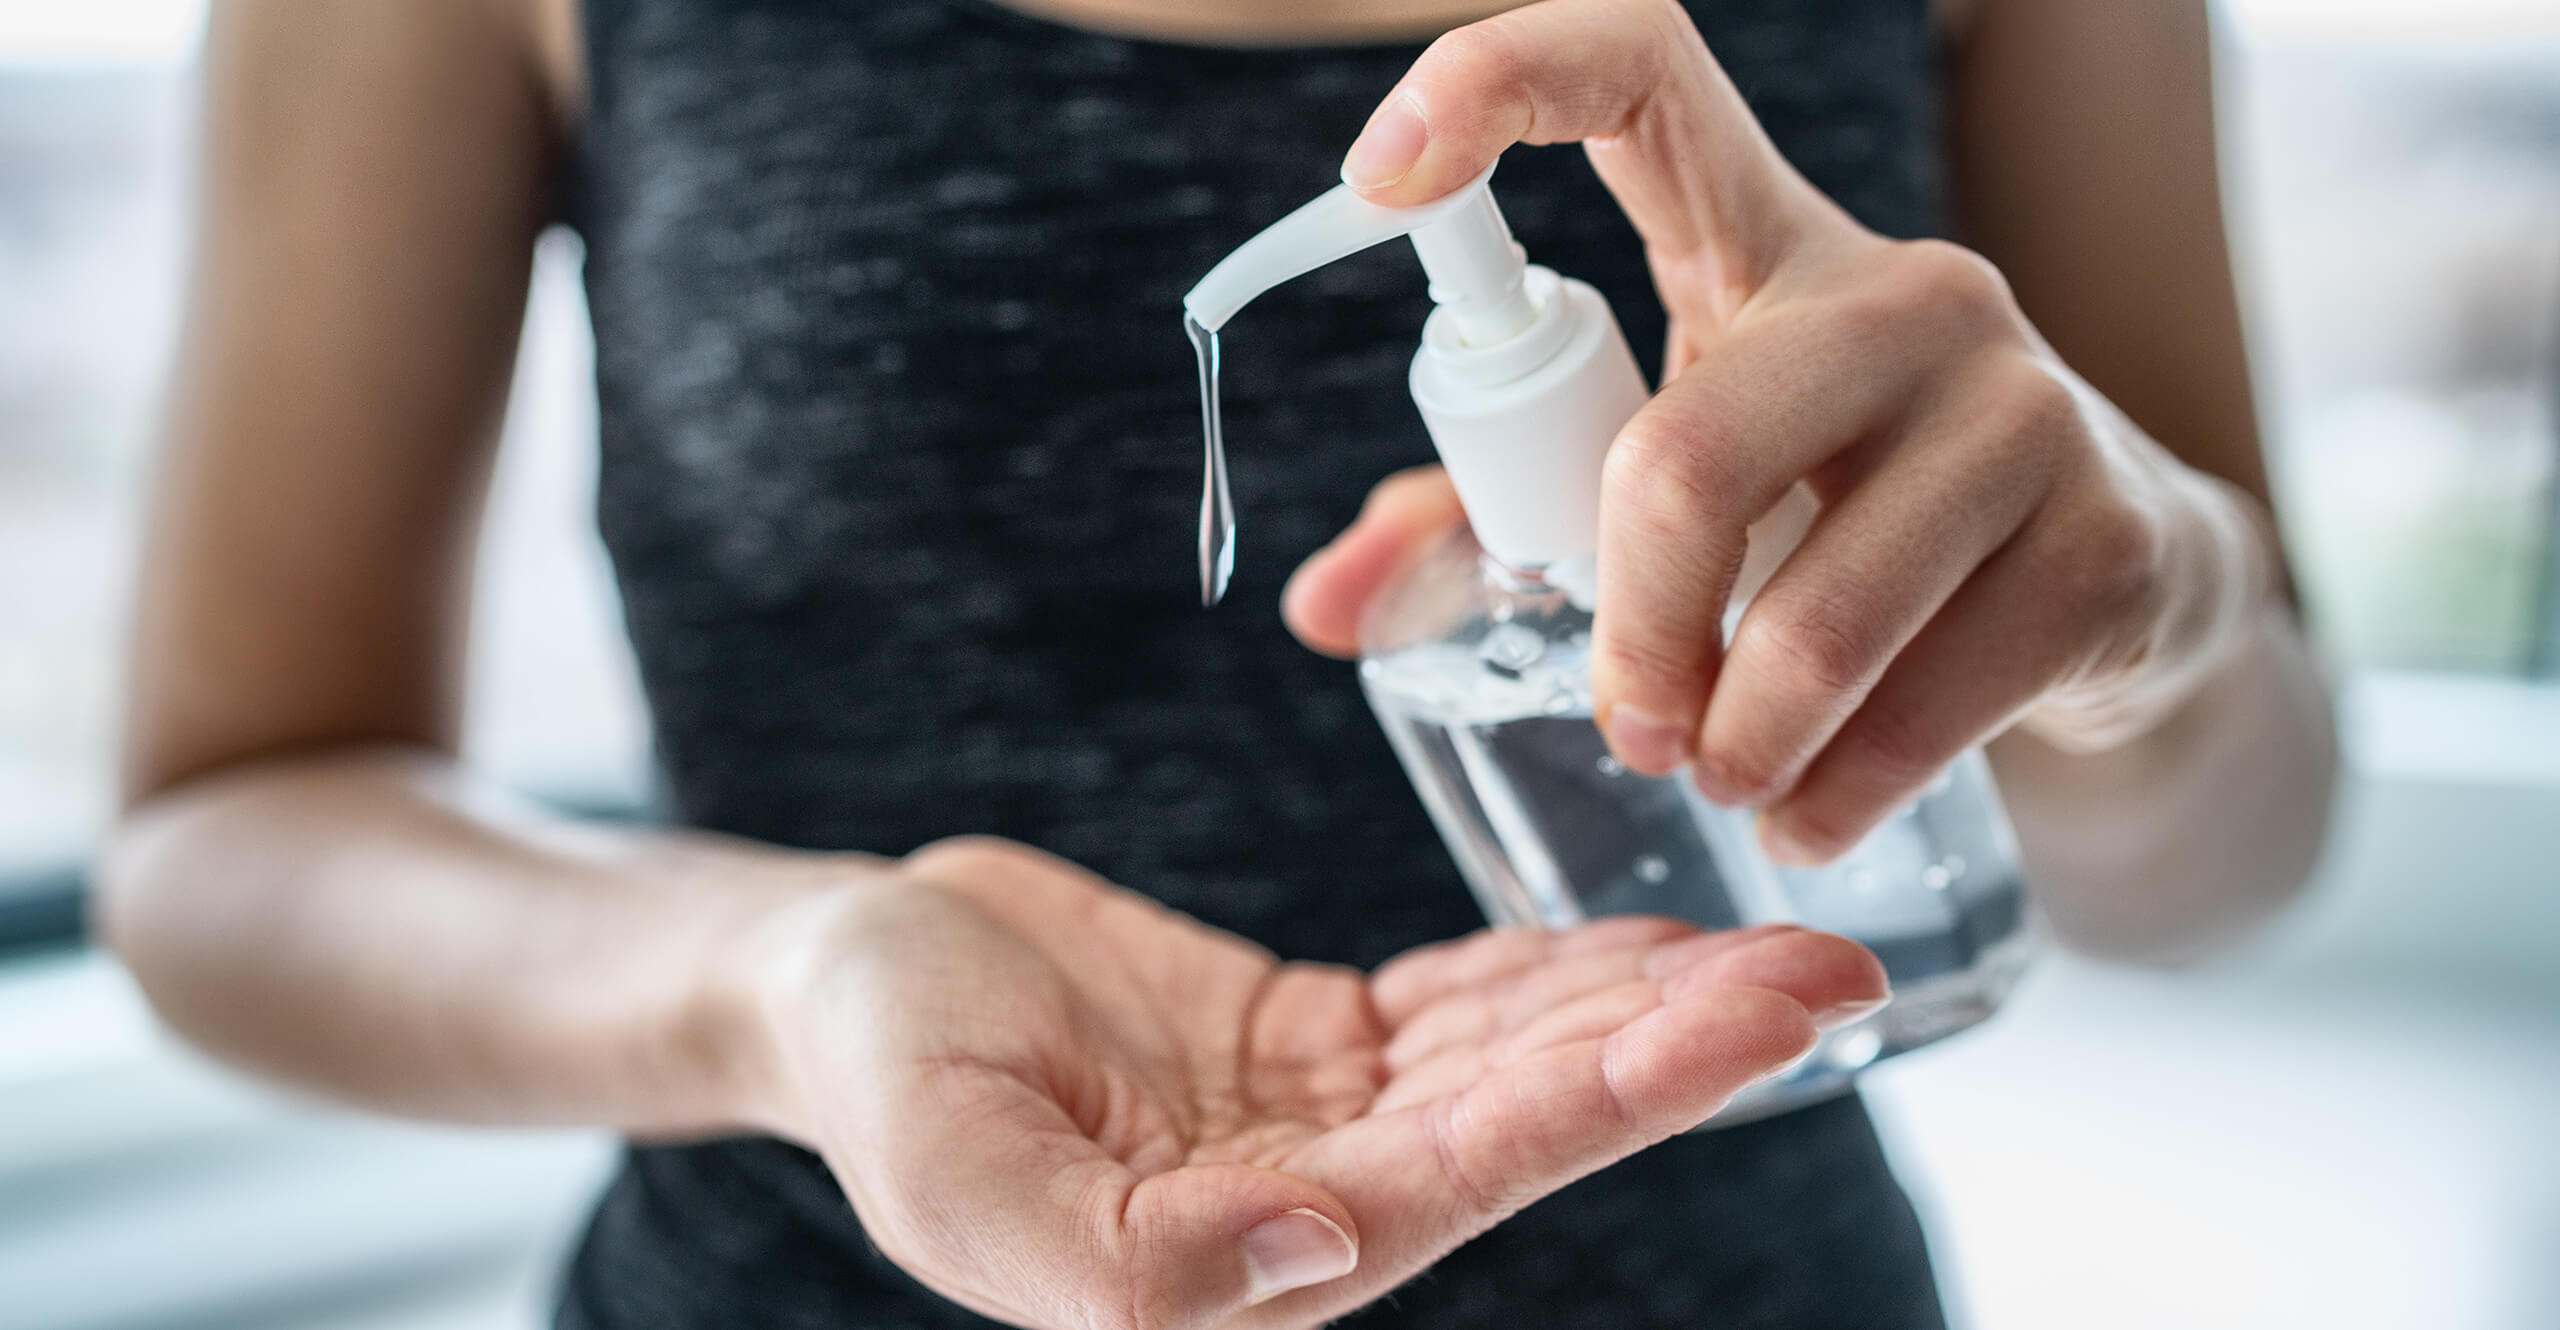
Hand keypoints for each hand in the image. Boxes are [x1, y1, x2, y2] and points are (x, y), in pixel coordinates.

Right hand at [741, 837, 1885, 1329]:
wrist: (837, 977)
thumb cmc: (877, 1069)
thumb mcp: (957, 1172)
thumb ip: (1125, 1264)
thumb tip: (1324, 1251)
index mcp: (1257, 1252)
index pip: (1479, 1171)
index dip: (1624, 1094)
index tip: (1763, 1020)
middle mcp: (1320, 1196)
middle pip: (1535, 1112)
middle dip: (1686, 1043)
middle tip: (1835, 968)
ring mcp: (1326, 1117)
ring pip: (1519, 1055)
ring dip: (1649, 1000)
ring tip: (1787, 940)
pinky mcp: (1316, 1041)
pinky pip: (1464, 1003)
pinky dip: (1558, 968)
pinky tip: (1653, 936)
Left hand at [1285, 0, 2273, 863]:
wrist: (2114, 584)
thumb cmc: (1835, 514)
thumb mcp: (1676, 487)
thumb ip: (1493, 513)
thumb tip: (1322, 606)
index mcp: (1764, 245)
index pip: (1643, 75)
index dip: (1502, 80)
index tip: (1379, 175)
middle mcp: (1906, 296)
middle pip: (1688, 457)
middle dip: (1631, 635)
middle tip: (1629, 726)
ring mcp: (2024, 408)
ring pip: (1813, 614)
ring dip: (1736, 740)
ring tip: (1721, 777)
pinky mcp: (2107, 540)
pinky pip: (1929, 704)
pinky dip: (1837, 795)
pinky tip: (1810, 814)